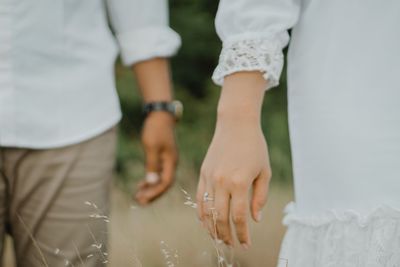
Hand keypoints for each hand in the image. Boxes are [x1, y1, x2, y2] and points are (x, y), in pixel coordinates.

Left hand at [135, 112, 177, 204]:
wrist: (160, 115)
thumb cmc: (156, 129)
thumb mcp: (151, 146)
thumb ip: (152, 164)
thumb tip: (152, 182)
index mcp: (171, 161)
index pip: (166, 183)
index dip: (156, 192)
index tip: (143, 199)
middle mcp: (171, 163)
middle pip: (164, 184)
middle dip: (153, 194)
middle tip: (139, 202)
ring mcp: (167, 160)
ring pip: (161, 180)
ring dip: (150, 189)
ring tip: (138, 195)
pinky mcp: (162, 157)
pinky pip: (158, 174)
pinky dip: (150, 180)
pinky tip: (141, 184)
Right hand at [197, 116, 270, 247]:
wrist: (236, 124)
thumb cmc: (255, 147)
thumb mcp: (265, 172)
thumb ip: (260, 197)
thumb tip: (254, 219)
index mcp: (239, 182)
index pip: (238, 217)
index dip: (242, 234)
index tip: (246, 244)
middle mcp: (221, 182)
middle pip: (220, 218)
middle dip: (226, 235)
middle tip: (232, 245)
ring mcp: (209, 177)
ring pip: (207, 211)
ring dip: (212, 228)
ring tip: (218, 238)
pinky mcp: (203, 173)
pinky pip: (200, 198)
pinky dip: (202, 213)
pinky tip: (206, 222)